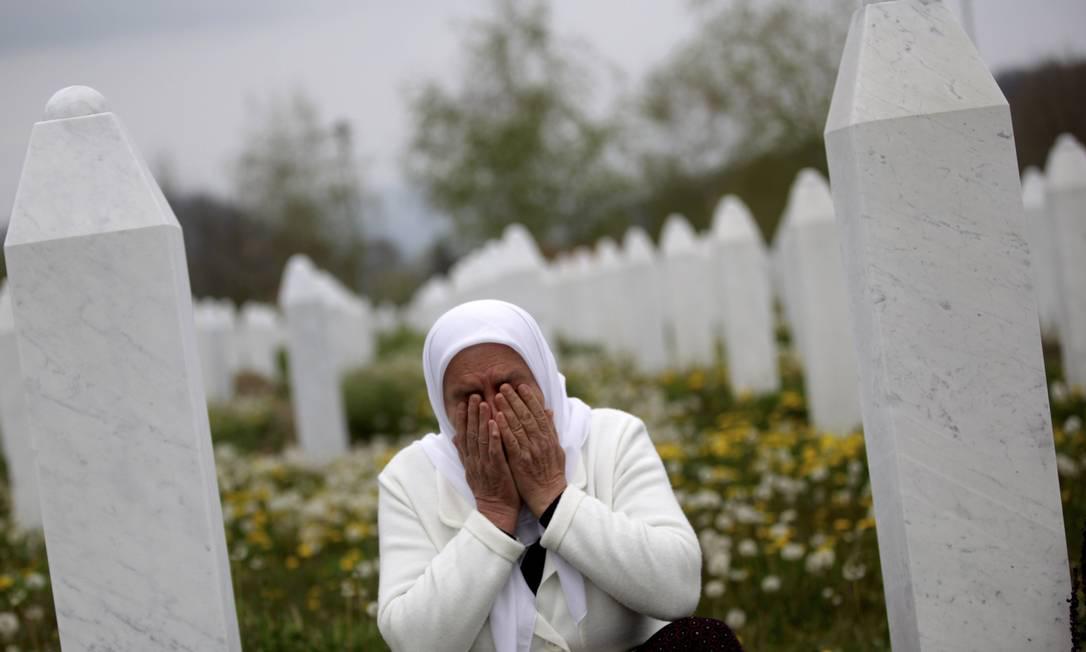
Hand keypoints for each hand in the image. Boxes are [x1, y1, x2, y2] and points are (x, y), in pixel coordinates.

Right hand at [453, 395, 520, 533]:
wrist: (496, 512)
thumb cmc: (488, 490)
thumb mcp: (472, 470)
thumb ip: (464, 453)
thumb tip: (454, 437)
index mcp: (469, 460)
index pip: (463, 435)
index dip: (462, 418)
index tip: (462, 403)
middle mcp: (474, 460)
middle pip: (470, 433)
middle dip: (471, 413)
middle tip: (473, 395)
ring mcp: (484, 465)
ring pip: (481, 438)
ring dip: (482, 420)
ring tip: (484, 402)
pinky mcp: (496, 470)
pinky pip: (494, 451)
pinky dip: (494, 436)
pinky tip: (495, 423)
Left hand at [495, 383, 566, 517]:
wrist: (550, 496)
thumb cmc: (552, 474)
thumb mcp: (557, 449)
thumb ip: (551, 430)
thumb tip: (549, 411)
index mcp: (549, 438)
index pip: (538, 413)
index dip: (529, 398)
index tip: (521, 386)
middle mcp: (540, 441)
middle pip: (527, 415)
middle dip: (515, 399)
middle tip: (504, 386)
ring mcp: (531, 450)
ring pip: (518, 425)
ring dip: (507, 409)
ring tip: (497, 396)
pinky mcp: (521, 460)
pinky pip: (511, 441)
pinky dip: (504, 428)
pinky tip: (496, 418)